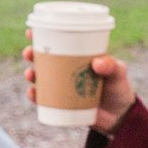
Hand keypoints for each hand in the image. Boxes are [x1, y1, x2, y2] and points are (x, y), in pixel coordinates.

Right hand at [22, 34, 136, 133]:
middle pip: (44, 59)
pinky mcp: (62, 104)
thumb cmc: (119, 89)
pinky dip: (36, 97)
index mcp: (78, 56)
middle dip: (32, 54)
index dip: (43, 35)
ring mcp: (63, 87)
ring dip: (32, 74)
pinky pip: (44, 100)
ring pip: (41, 78)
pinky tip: (33, 94)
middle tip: (28, 53)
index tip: (31, 31)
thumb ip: (111, 66)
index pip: (59, 42)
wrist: (119, 116)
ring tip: (30, 74)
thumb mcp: (118, 74)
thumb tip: (96, 63)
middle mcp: (67, 70)